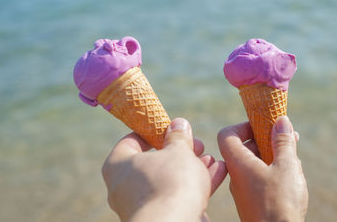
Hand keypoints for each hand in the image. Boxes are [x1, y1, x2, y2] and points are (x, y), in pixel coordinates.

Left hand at [102, 118, 226, 221]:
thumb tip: (178, 124)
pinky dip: (195, 185)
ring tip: (210, 158)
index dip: (153, 132)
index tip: (171, 127)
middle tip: (197, 144)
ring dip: (192, 168)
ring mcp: (142, 205)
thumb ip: (178, 136)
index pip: (131, 141)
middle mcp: (125, 187)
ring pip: (169, 180)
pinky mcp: (161, 218)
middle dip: (180, 152)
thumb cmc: (170, 182)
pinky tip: (218, 172)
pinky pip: (177, 197)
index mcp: (118, 165)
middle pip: (155, 162)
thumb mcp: (177, 150)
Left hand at [218, 116, 307, 221]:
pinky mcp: (250, 201)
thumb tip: (281, 121)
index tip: (263, 126)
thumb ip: (283, 142)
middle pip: (243, 147)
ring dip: (270, 154)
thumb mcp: (286, 167)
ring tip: (292, 155)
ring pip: (253, 163)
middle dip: (265, 139)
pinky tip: (289, 175)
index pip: (227, 134)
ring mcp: (242, 189)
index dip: (243, 126)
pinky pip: (257, 178)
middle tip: (286, 137)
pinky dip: (271, 170)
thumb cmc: (280, 202)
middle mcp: (235, 175)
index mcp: (238, 163)